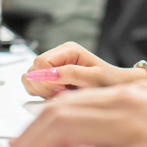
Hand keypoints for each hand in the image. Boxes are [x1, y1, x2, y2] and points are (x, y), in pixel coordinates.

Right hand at [20, 42, 144, 97]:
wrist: (116, 87)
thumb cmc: (109, 82)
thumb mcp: (94, 78)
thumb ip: (71, 74)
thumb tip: (48, 74)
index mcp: (68, 50)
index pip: (41, 63)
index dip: (46, 81)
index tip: (61, 90)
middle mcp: (58, 55)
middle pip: (32, 71)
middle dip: (44, 87)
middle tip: (64, 93)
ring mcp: (53, 66)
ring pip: (30, 79)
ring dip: (42, 91)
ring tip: (63, 94)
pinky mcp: (49, 77)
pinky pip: (33, 86)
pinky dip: (42, 94)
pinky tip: (59, 95)